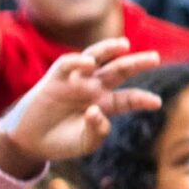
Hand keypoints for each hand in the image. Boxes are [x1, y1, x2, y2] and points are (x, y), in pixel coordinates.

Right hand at [0, 39, 164, 175]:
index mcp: (105, 104)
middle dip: (137, 63)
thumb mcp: (85, 144)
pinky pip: (67, 64)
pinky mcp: (54, 79)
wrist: (31, 143)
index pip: (128, 98)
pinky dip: (78, 62)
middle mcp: (93, 88)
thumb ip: (97, 131)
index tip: (156, 103)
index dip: (142, 98)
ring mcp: (75, 81)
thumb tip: (96, 111)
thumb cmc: (62, 142)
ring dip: (109, 49)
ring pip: (96, 58)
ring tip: (125, 45)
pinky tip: (89, 64)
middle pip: (119, 70)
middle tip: (156, 58)